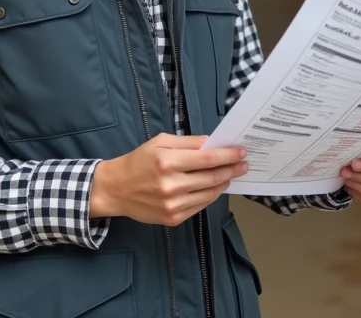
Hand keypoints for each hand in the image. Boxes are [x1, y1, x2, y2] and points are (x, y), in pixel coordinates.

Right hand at [91, 133, 247, 225]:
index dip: (227, 156)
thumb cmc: (138, 161)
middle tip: (243, 164)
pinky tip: (214, 187)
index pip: (207, 159)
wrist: (116, 189)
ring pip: (209, 194)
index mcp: (167, 162)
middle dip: (231, 170)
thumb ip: (187, 143)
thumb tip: (211, 144)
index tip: (241, 152)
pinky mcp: (173, 218)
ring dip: (223, 183)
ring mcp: (172, 204)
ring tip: (231, 175)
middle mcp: (171, 185)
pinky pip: (199, 206)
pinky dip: (210, 196)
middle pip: (212, 178)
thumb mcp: (159, 142)